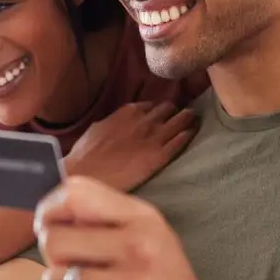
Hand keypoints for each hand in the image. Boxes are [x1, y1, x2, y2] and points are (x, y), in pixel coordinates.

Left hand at [34, 176, 227, 279]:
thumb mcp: (147, 239)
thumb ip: (102, 219)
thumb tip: (46, 213)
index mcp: (143, 219)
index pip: (74, 194)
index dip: (49, 212)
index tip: (54, 229)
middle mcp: (141, 247)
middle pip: (54, 240)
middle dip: (58, 263)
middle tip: (84, 276)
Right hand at [65, 102, 196, 191]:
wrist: (87, 174)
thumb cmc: (85, 154)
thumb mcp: (98, 128)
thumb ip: (113, 122)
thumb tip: (116, 123)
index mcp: (128, 111)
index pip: (152, 105)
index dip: (158, 110)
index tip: (161, 115)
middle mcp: (145, 120)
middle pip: (169, 109)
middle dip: (174, 112)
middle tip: (180, 117)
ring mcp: (155, 137)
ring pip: (181, 120)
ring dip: (188, 119)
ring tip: (194, 120)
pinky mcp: (160, 155)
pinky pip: (181, 140)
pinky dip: (188, 135)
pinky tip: (191, 134)